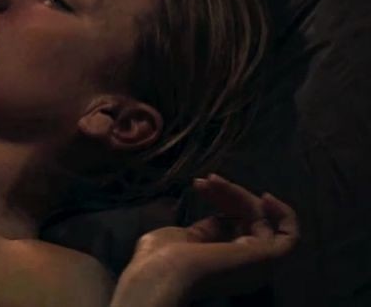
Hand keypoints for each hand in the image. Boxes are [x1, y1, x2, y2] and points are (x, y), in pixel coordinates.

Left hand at [112, 174, 298, 306]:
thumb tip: (219, 218)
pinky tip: (265, 197)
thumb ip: (203, 230)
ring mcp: (257, 263)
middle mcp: (243, 266)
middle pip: (249, 221)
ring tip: (217, 182)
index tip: (202, 183)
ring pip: (262, 221)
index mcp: (221, 263)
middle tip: (208, 180)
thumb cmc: (160, 257)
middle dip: (229, 194)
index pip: (233, 226)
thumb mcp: (181, 236)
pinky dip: (285, 214)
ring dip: (241, 195)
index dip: (221, 201)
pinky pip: (290, 236)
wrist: (164, 271)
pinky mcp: (268, 258)